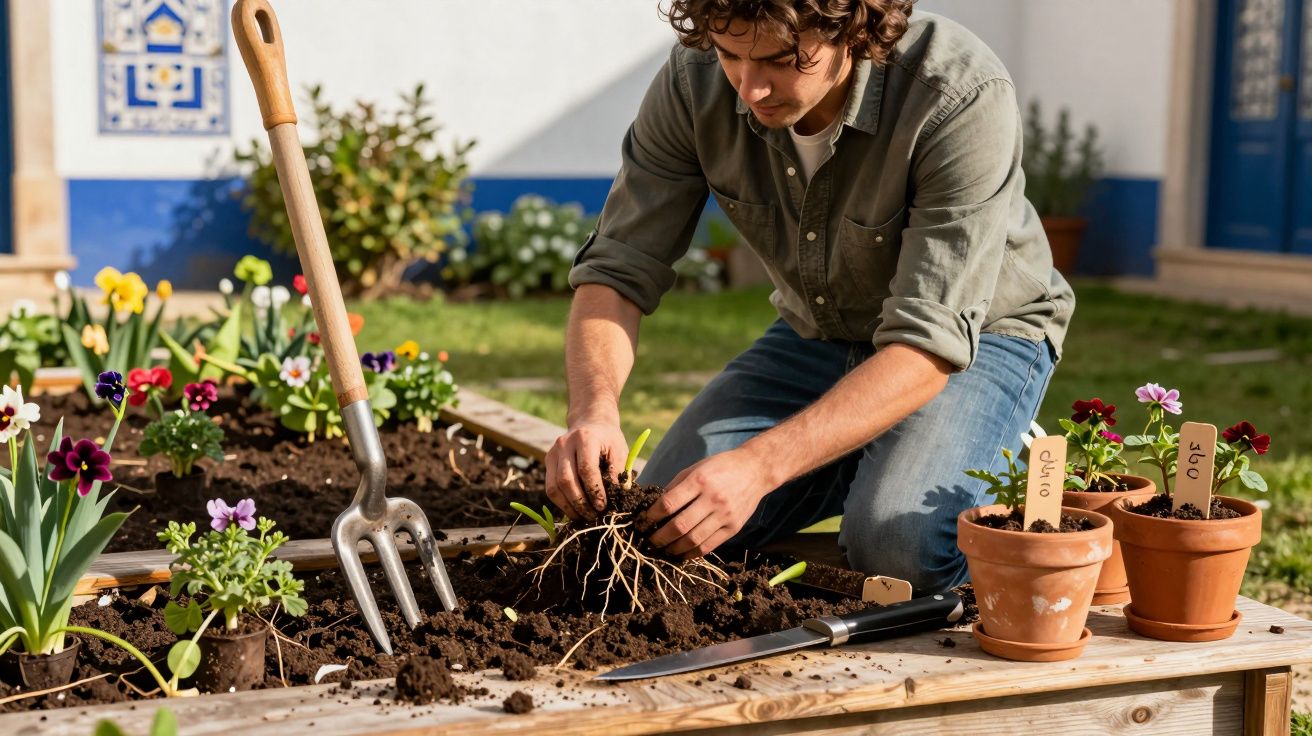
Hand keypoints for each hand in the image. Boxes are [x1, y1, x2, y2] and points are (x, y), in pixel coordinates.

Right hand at [545, 420, 627, 520]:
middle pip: (567, 480)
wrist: (589, 422)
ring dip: (568, 506)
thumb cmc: (608, 439)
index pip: (586, 469)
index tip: (603, 506)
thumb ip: (619, 472)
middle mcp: (564, 444)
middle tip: (594, 516)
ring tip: (583, 517)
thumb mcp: (619, 450)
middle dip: (580, 502)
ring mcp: (553, 453)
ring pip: (554, 486)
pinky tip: (574, 510)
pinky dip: (561, 502)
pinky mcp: (548, 461)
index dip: (594, 491)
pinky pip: (550, 487)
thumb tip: (618, 498)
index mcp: (585, 438)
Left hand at [639, 448, 771, 558]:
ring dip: (674, 549)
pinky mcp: (733, 527)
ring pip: (693, 540)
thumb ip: (675, 487)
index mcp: (699, 480)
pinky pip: (709, 546)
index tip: (642, 523)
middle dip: (659, 537)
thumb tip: (654, 508)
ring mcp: (725, 515)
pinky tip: (681, 554)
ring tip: (663, 550)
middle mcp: (712, 498)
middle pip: (679, 526)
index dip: (651, 517)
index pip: (668, 504)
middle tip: (649, 542)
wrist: (755, 470)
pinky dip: (692, 553)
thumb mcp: (695, 468)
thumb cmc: (720, 467)